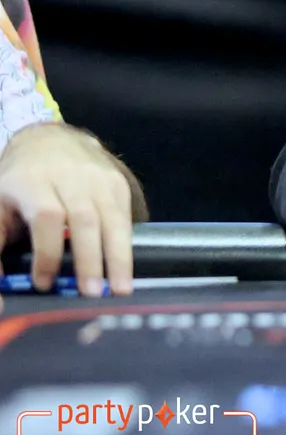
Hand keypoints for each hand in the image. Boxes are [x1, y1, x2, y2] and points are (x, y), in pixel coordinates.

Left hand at [0, 123, 143, 296]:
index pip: (47, 217)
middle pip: (84, 219)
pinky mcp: (118, 183)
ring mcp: (99, 179)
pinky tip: (125, 269)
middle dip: (89, 259)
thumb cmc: (18, 182)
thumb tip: (0, 286)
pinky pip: (125, 216)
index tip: (44, 282)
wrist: (49, 140)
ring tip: (119, 290)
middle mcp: (70, 178)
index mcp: (33, 182)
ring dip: (117, 257)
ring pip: (112, 219)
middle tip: (91, 294)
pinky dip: (125, 244)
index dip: (47, 251)